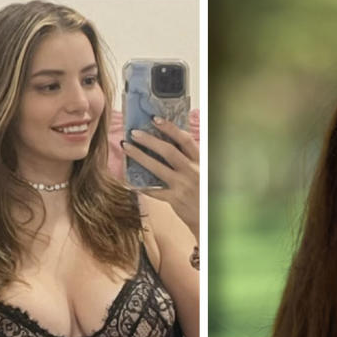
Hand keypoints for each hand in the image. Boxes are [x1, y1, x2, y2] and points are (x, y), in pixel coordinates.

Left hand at [122, 116, 199, 240]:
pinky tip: (130, 180)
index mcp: (200, 161)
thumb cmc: (203, 192)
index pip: (185, 140)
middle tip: (134, 132)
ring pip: (157, 168)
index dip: (170, 128)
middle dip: (149, 140)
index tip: (155, 119)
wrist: (209, 217)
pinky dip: (141, 186)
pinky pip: (154, 191)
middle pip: (168, 151)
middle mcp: (193, 171)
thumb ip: (189, 159)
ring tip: (126, 147)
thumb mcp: (203, 171)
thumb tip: (167, 142)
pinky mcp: (175, 199)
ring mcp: (183, 185)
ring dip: (139, 156)